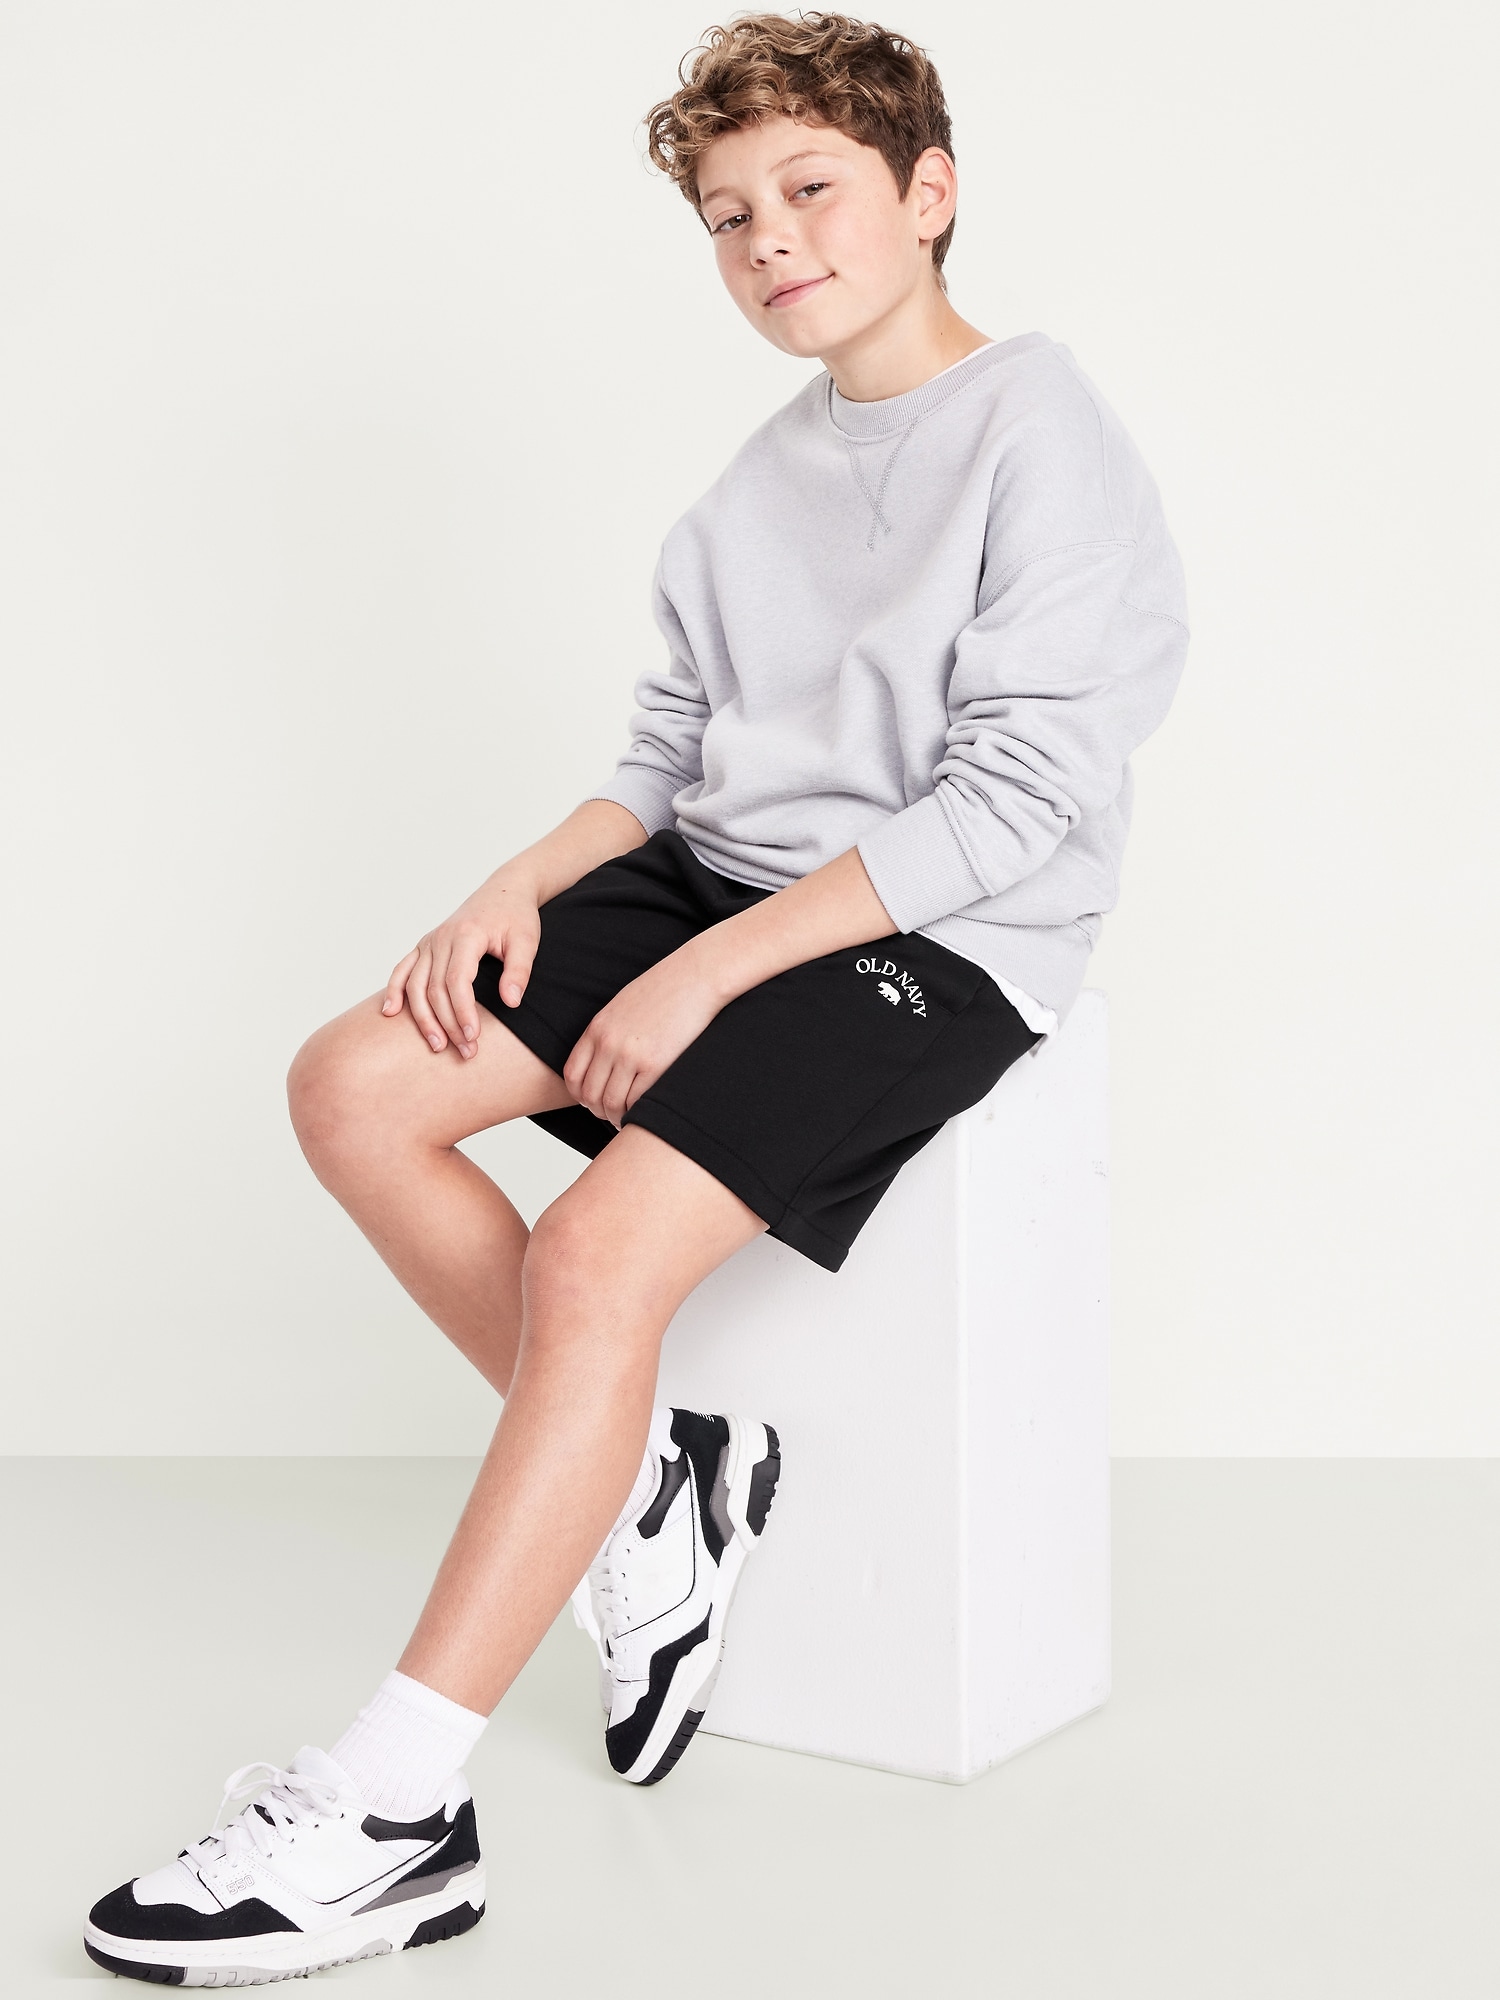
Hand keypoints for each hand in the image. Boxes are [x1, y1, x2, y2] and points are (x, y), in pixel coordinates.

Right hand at [383, 874, 540, 1057]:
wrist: (504, 890)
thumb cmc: (516, 916)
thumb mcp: (526, 941)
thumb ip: (519, 971)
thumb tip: (511, 1002)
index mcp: (465, 935)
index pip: (457, 981)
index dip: (462, 1012)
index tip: (473, 1036)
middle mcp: (441, 938)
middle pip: (435, 988)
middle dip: (448, 1024)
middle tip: (466, 1051)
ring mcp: (429, 942)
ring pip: (415, 984)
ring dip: (423, 1018)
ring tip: (437, 1045)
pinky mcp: (425, 946)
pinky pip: (403, 970)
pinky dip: (394, 991)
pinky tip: (390, 1012)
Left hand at [564, 948, 725, 1126]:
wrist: (696, 976)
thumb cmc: (665, 989)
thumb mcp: (623, 1006)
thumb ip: (608, 1032)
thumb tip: (602, 1060)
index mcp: (597, 1028)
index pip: (573, 1075)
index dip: (580, 1095)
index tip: (593, 1101)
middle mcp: (608, 1043)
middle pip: (589, 1094)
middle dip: (599, 1111)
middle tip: (613, 1115)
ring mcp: (630, 1055)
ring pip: (611, 1103)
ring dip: (617, 1117)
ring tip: (628, 1118)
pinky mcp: (655, 1064)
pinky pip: (636, 1101)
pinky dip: (637, 1114)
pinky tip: (644, 1114)